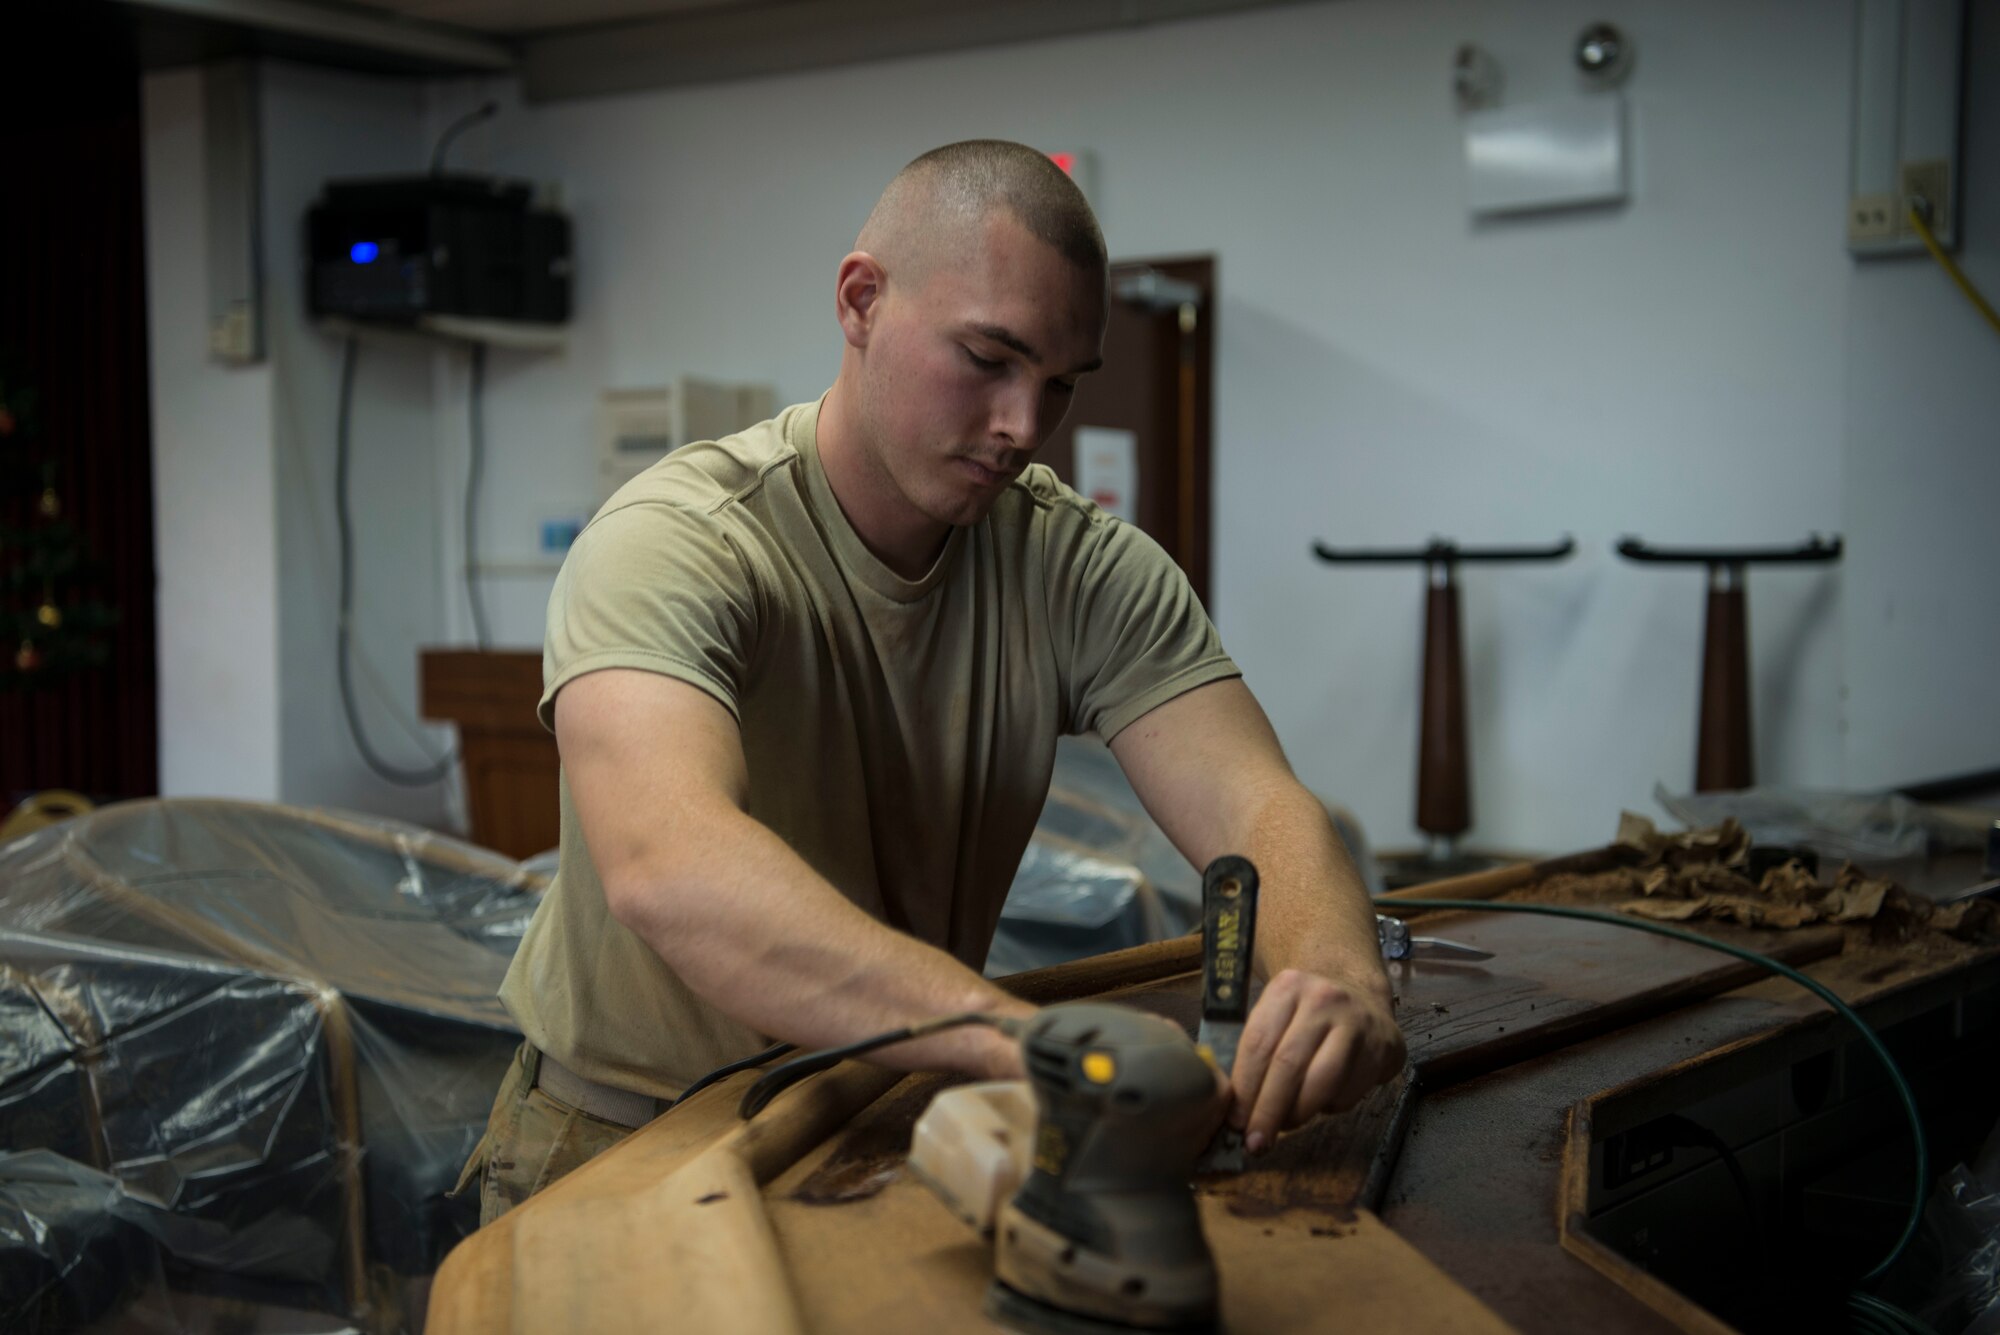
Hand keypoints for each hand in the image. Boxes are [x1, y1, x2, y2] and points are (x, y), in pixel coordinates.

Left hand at [1227, 968, 1405, 1152]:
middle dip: (1268, 1111)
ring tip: (1284, 1126)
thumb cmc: (1306, 1016)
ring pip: (1322, 1082)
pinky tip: (1320, 1102)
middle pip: (1288, 1064)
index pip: (1258, 1043)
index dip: (1245, 1088)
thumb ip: (1256, 1052)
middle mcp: (1323, 999)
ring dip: (1298, 1114)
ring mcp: (1357, 1022)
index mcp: (1288, 987)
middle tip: (1255, 1141)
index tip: (1235, 1120)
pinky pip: (1349, 1091)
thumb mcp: (1277, 1014)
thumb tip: (1237, 1109)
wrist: (1361, 997)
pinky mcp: (1383, 1047)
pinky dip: (1329, 1107)